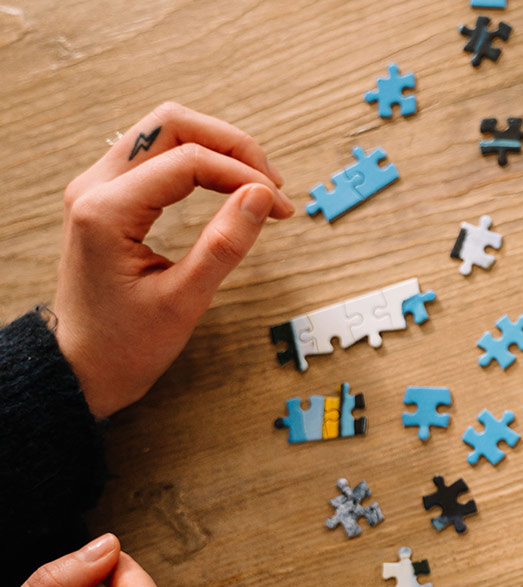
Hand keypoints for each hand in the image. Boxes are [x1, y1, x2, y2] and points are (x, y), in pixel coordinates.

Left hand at [52, 102, 294, 417]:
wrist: (81, 366)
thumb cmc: (126, 344)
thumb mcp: (184, 301)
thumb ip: (224, 244)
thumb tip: (262, 195)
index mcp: (106, 211)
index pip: (187, 161)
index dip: (244, 176)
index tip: (281, 208)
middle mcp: (94, 187)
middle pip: (170, 124)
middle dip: (230, 144)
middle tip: (271, 182)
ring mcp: (96, 188)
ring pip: (163, 132)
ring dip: (216, 148)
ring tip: (256, 185)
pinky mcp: (107, 196)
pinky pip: (156, 156)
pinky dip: (197, 161)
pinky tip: (227, 188)